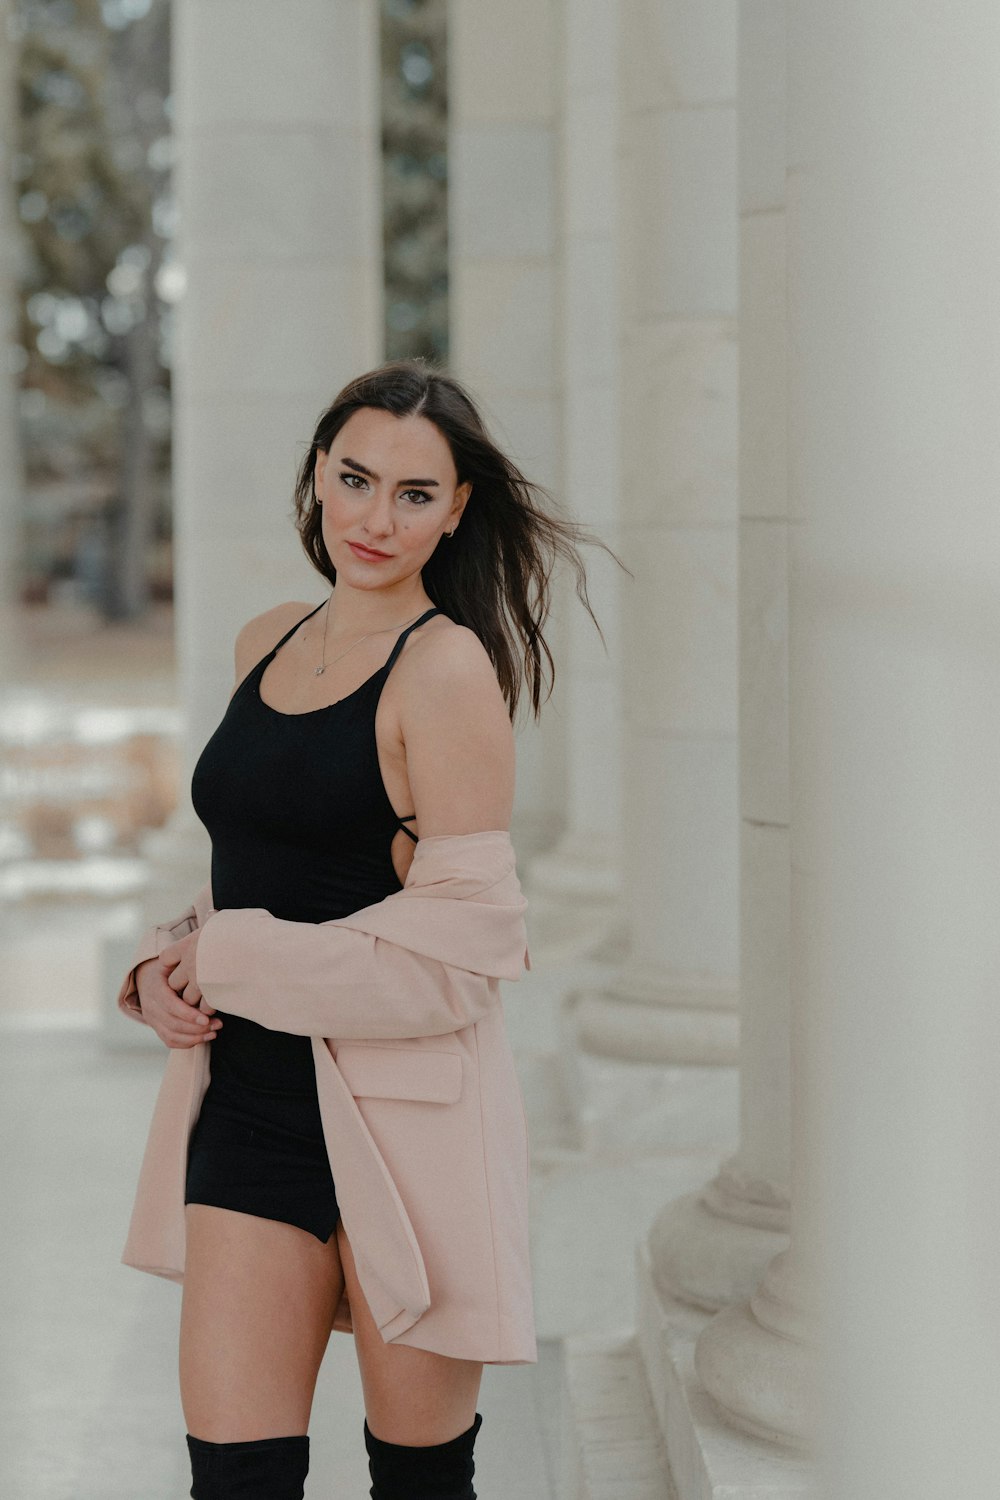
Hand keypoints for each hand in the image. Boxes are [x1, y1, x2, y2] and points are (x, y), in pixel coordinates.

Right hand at [134, 931, 219, 1049]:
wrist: (150, 976)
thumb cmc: (171, 966)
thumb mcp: (174, 958)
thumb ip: (186, 960)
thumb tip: (211, 952)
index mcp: (154, 988)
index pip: (170, 1006)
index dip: (189, 1014)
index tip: (207, 1017)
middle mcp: (150, 1005)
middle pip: (172, 1023)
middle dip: (196, 1027)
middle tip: (218, 1024)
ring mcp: (152, 1018)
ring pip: (172, 1035)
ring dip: (195, 1036)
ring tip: (215, 1030)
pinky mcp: (157, 1027)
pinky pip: (170, 1041)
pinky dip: (188, 1042)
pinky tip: (206, 1037)